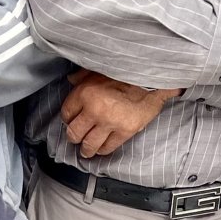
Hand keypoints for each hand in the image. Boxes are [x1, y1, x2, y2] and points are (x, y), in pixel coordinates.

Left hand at [59, 71, 174, 158]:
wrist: (154, 78)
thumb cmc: (126, 72)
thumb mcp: (100, 69)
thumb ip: (83, 76)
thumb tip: (71, 80)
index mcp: (86, 92)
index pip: (66, 113)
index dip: (68, 119)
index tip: (71, 121)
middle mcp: (95, 109)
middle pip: (74, 133)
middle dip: (74, 137)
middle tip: (76, 138)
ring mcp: (110, 122)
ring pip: (89, 145)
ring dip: (86, 149)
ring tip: (86, 150)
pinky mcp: (125, 131)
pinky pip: (108, 147)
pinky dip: (103, 149)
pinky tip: (101, 148)